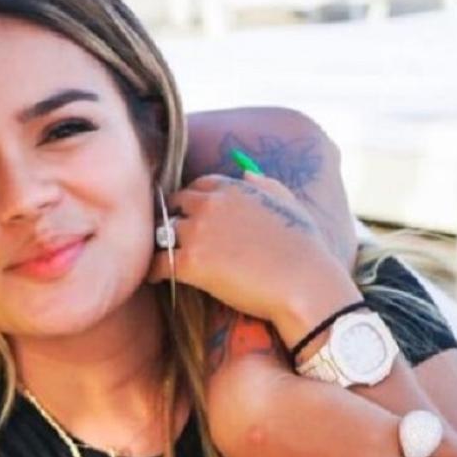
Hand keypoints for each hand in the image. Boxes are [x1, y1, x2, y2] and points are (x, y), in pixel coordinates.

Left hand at [148, 174, 358, 343]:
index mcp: (232, 188)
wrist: (304, 283)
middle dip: (172, 218)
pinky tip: (155, 277)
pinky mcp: (191, 262)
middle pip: (174, 205)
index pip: (197, 185)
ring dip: (161, 243)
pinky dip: (152, 270)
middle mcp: (210, 204)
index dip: (192, 200)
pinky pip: (157, 262)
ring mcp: (197, 232)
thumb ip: (266, 184)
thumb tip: (247, 172)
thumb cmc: (304, 248)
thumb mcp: (289, 204)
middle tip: (170, 236)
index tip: (190, 214)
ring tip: (159, 256)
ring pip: (162, 232)